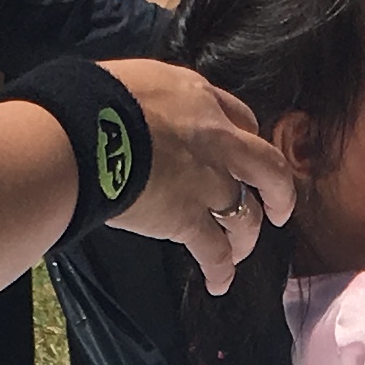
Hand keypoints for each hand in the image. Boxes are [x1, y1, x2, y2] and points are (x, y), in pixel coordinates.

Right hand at [102, 59, 299, 289]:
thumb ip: (156, 99)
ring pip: (246, 216)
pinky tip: (218, 283)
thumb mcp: (137, 80)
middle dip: (278, 193)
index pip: (241, 120)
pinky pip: (214, 252)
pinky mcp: (188, 218)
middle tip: (278, 210)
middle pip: (268, 169)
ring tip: (239, 252)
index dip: (245, 143)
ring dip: (246, 238)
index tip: (241, 157)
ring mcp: (207, 182)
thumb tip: (142, 111)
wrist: (86, 130)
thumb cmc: (93, 98)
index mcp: (200, 100)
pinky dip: (219, 270)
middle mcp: (216, 140)